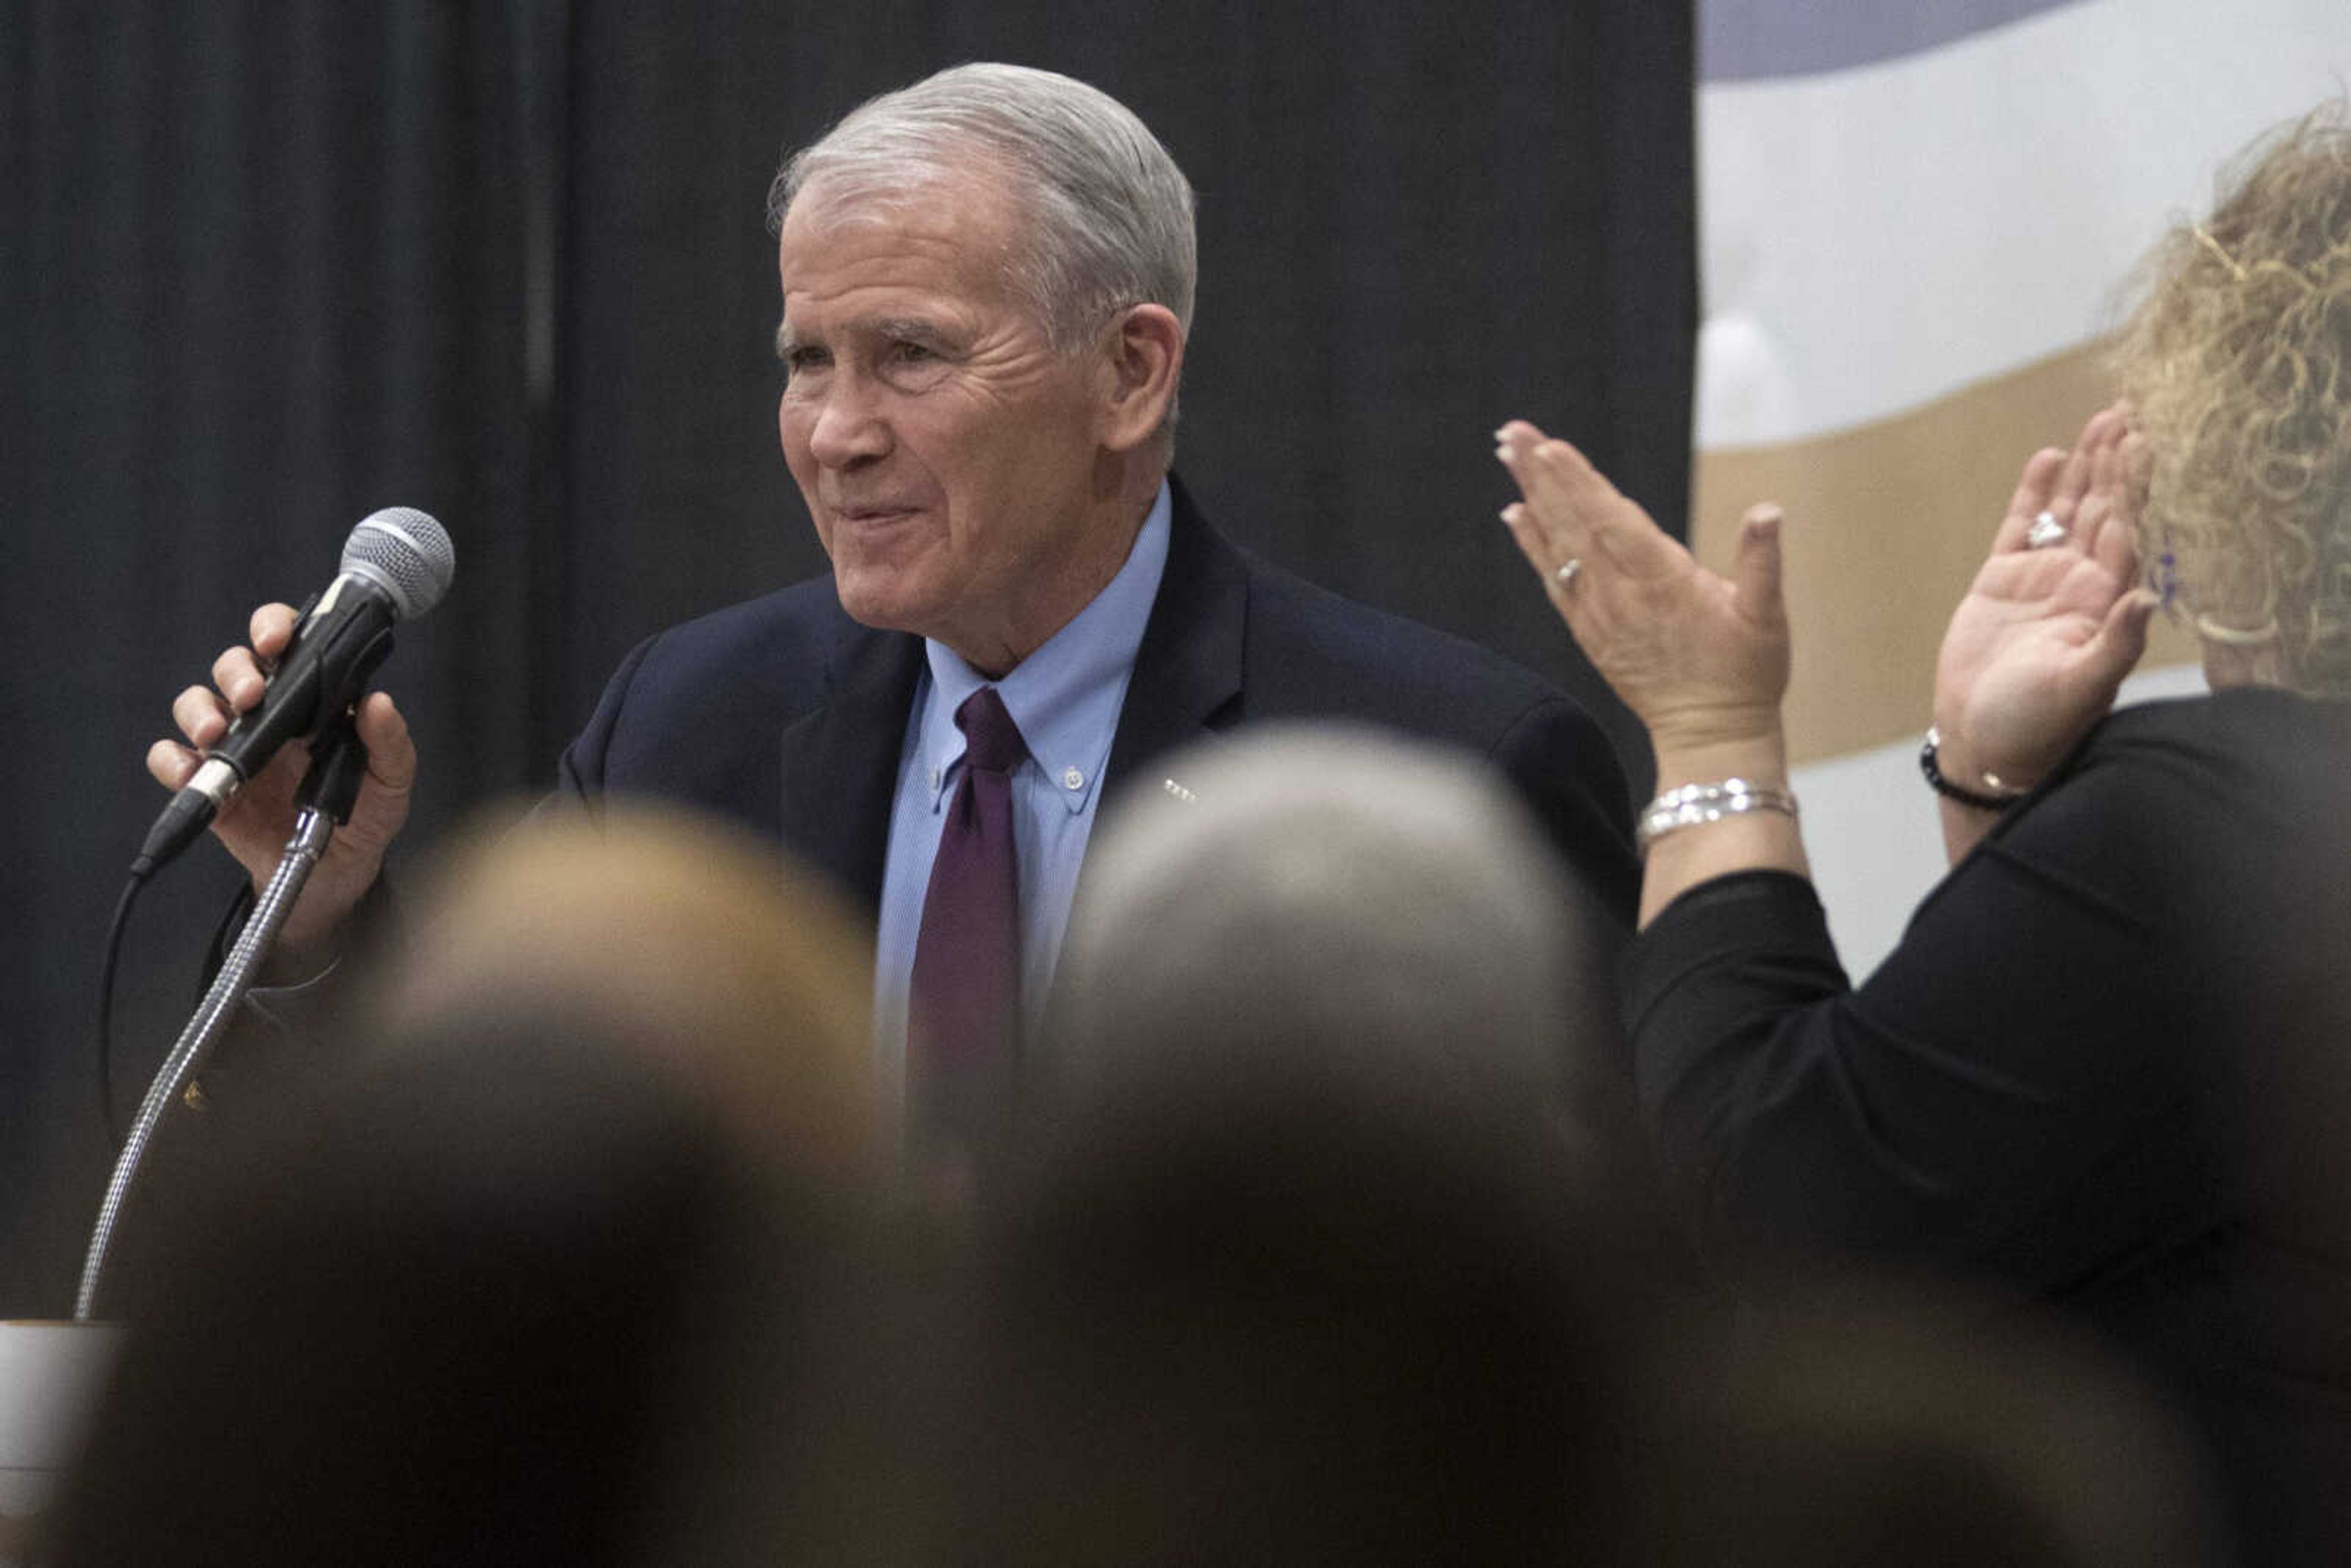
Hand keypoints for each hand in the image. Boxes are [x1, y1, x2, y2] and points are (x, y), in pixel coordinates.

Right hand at [146, 603, 415, 972]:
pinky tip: (189, 770)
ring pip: (197, 705)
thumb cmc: (366, 819)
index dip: (273, 629)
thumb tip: (378, 703)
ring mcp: (237, 750)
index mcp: (313, 703)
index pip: (287, 647)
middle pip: (234, 668)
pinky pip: (173, 761)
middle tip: (251, 695)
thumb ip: (390, 744)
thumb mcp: (392, 783)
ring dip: (199, 711)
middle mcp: (269, 716)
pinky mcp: (211, 787)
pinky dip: (171, 760)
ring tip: (215, 735)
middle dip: (235, 671)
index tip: (275, 640)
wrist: (337, 878)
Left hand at [1496, 422, 1790, 759]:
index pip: (1612, 520)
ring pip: (1559, 545)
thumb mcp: (1768, 617)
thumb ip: (1763, 561)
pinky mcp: (1590, 631)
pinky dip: (1533, 545)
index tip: (1550, 448)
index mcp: (1664, 581)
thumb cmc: (1746, 673)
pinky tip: (1515, 515)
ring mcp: (1600, 613)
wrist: (1711, 734)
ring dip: (1531, 498)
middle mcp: (1622, 594)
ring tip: (1508, 455)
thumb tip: (1768, 511)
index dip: (1579, 482)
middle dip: (1543, 475)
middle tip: (1513, 433)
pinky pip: (1553, 580)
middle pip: (1574, 523)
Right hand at [1931, 405, 2156, 796]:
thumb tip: (2148, 598)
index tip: (2147, 443)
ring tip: (2104, 419)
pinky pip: (2022, 526)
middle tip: (2133, 413)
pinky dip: (2035, 492)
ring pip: (2069, 510)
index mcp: (2103, 604)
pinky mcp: (2000, 581)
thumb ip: (2115, 643)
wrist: (1981, 744)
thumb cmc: (2036, 727)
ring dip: (2086, 467)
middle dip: (2118, 463)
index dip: (2136, 489)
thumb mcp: (2080, 688)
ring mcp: (2040, 579)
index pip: (2128, 533)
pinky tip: (2049, 457)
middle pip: (2104, 509)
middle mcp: (2078, 584)